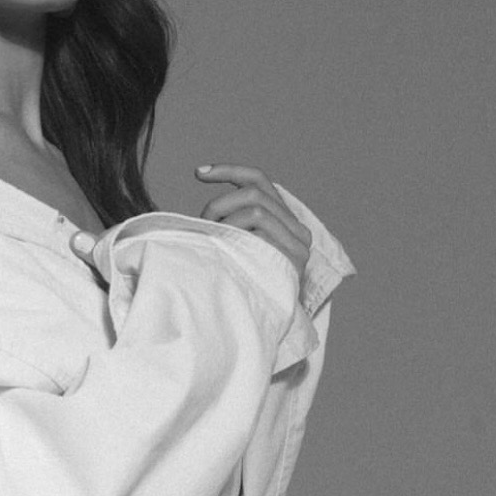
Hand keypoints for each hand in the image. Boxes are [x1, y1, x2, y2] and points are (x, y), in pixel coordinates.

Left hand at [195, 163, 311, 285]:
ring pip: (255, 209)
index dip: (229, 170)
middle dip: (221, 203)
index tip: (198, 173)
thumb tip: (202, 186)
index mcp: (284, 219)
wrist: (260, 325)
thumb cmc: (239, 283)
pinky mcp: (293, 258)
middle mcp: (297, 228)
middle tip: (202, 224)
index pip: (259, 180)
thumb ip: (232, 219)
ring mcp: (298, 244)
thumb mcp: (235, 244)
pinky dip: (235, 234)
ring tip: (212, 240)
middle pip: (254, 192)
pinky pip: (259, 232)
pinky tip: (223, 249)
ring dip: (225, 219)